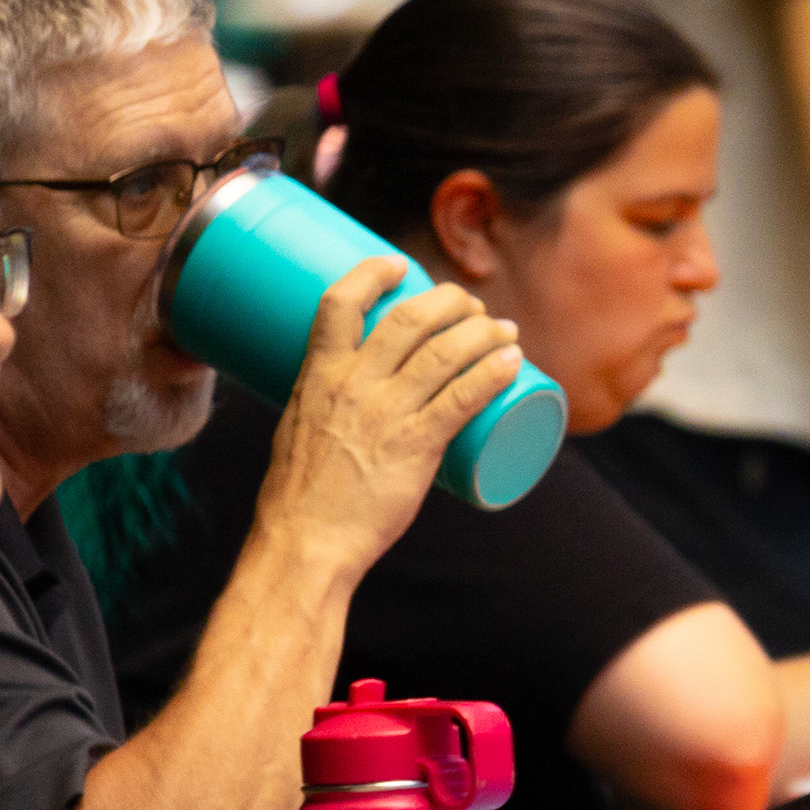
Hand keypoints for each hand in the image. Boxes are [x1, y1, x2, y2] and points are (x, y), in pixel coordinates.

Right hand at [257, 256, 530, 579]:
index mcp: (317, 376)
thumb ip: (322, 403)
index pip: (340, 302)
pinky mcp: (416, 447)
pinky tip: (512, 363)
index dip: (374, 272)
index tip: (402, 265)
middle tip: (471, 306)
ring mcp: (386, 414)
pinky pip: (463, 399)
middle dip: (449, 301)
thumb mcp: (296, 428)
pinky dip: (492, 375)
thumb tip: (348, 392)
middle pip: (410, 318)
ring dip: (484, 332)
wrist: (304, 544)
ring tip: (505, 331)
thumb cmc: (298, 496)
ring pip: (445, 353)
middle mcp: (353, 385)